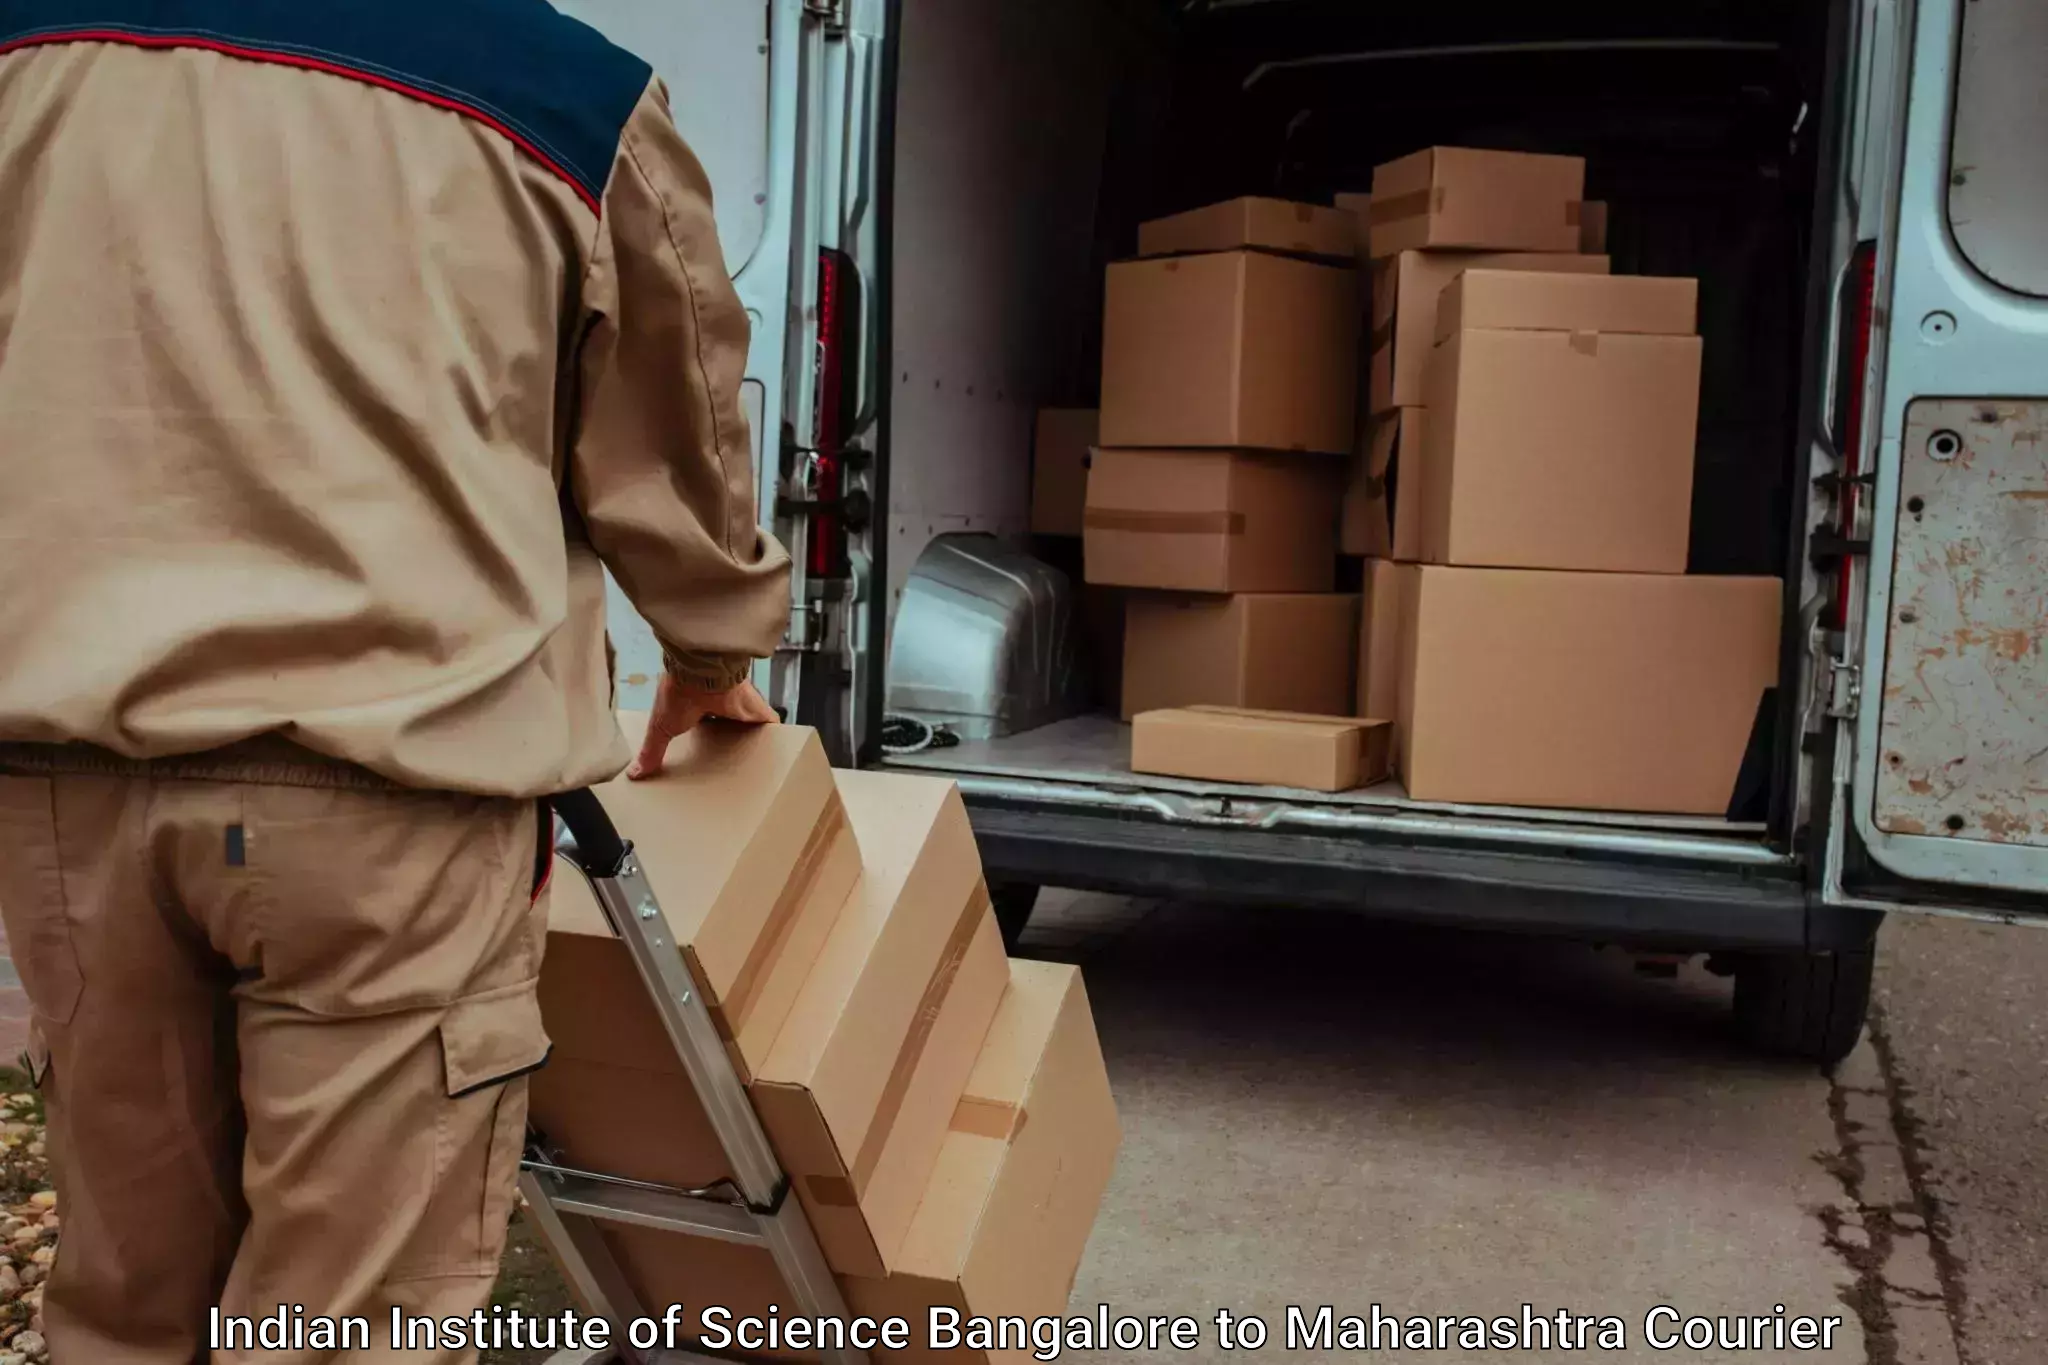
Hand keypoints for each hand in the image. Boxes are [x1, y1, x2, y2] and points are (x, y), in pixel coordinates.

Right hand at [627, 674, 777, 779]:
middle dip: (735, 740)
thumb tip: (634, 773)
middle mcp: (723, 706)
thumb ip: (652, 751)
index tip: (710, 753)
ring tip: (760, 760)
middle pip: (732, 727)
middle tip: (738, 762)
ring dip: (757, 739)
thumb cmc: (678, 693)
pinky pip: (773, 724)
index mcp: (699, 707)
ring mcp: (743, 707)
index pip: (705, 724)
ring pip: (753, 726)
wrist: (700, 674)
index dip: (708, 736)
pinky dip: (780, 736)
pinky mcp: (758, 710)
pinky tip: (784, 750)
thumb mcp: (661, 728)